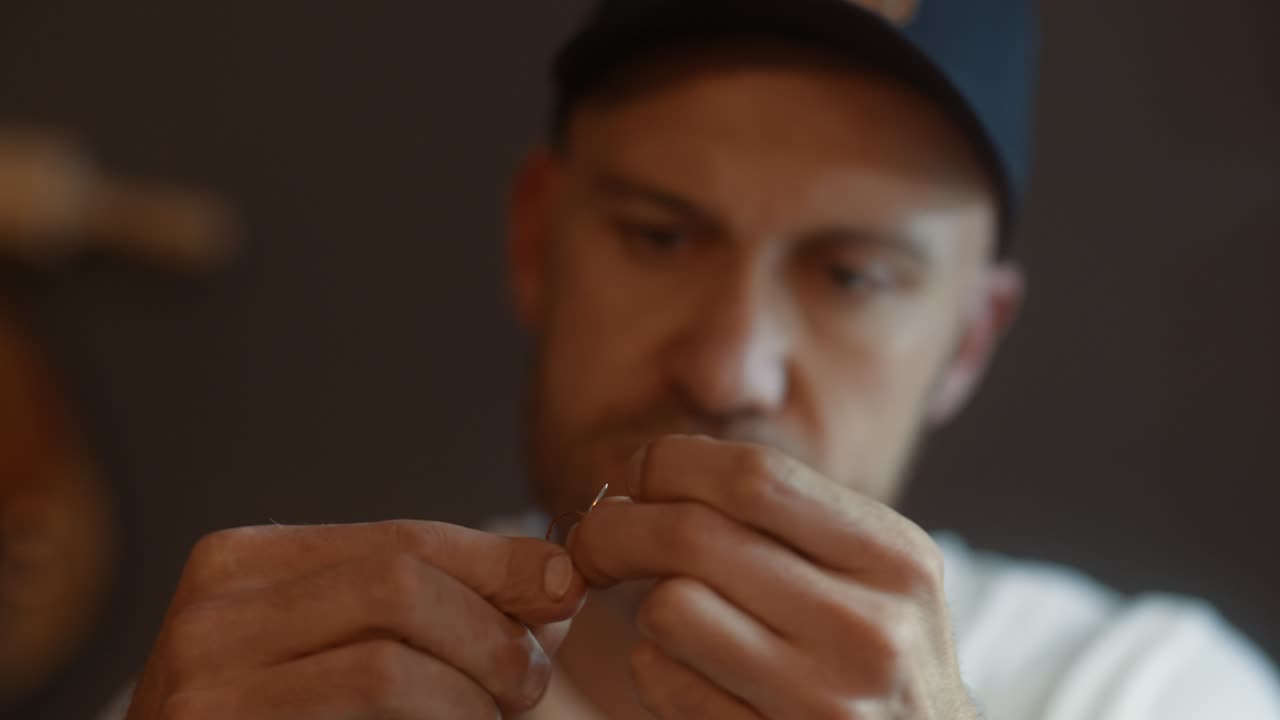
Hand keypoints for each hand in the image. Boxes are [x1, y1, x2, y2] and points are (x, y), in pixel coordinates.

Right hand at [126, 520, 586, 718]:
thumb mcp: (354, 644)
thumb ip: (442, 608)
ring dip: (470, 693)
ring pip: (387, 662)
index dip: (502, 564)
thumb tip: (559, 584)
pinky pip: (368, 710)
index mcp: (246, 560)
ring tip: (493, 716)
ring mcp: (206, 680)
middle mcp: (214, 607)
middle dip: (491, 631)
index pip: (406, 539)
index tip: (566, 589)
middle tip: (530, 682)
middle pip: (402, 585)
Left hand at [569, 435, 976, 719]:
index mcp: (895, 559)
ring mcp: (824, 701)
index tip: (633, 479)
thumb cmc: (879, 662)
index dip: (668, 465)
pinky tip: (688, 673)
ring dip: (647, 607)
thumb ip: (792, 519)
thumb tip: (655, 468)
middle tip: (592, 541)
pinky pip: (662, 680)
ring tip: (672, 619)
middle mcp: (871, 628)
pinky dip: (652, 668)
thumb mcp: (876, 577)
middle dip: (616, 527)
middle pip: (694, 535)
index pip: (753, 476)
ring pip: (670, 606)